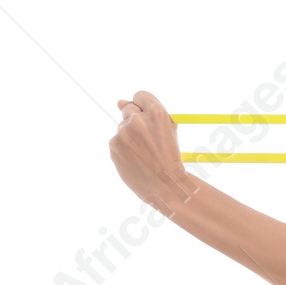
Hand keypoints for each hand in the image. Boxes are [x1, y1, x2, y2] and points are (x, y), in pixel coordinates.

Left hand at [109, 90, 193, 208]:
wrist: (168, 188)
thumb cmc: (171, 159)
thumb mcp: (170, 132)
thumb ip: (147, 113)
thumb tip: (119, 102)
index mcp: (156, 113)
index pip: (140, 96)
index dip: (145, 108)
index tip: (149, 119)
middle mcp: (138, 120)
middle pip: (129, 109)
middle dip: (136, 121)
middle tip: (147, 140)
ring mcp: (124, 133)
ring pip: (122, 127)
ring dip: (130, 137)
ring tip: (145, 155)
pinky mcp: (114, 146)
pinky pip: (117, 141)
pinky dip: (124, 149)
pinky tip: (136, 161)